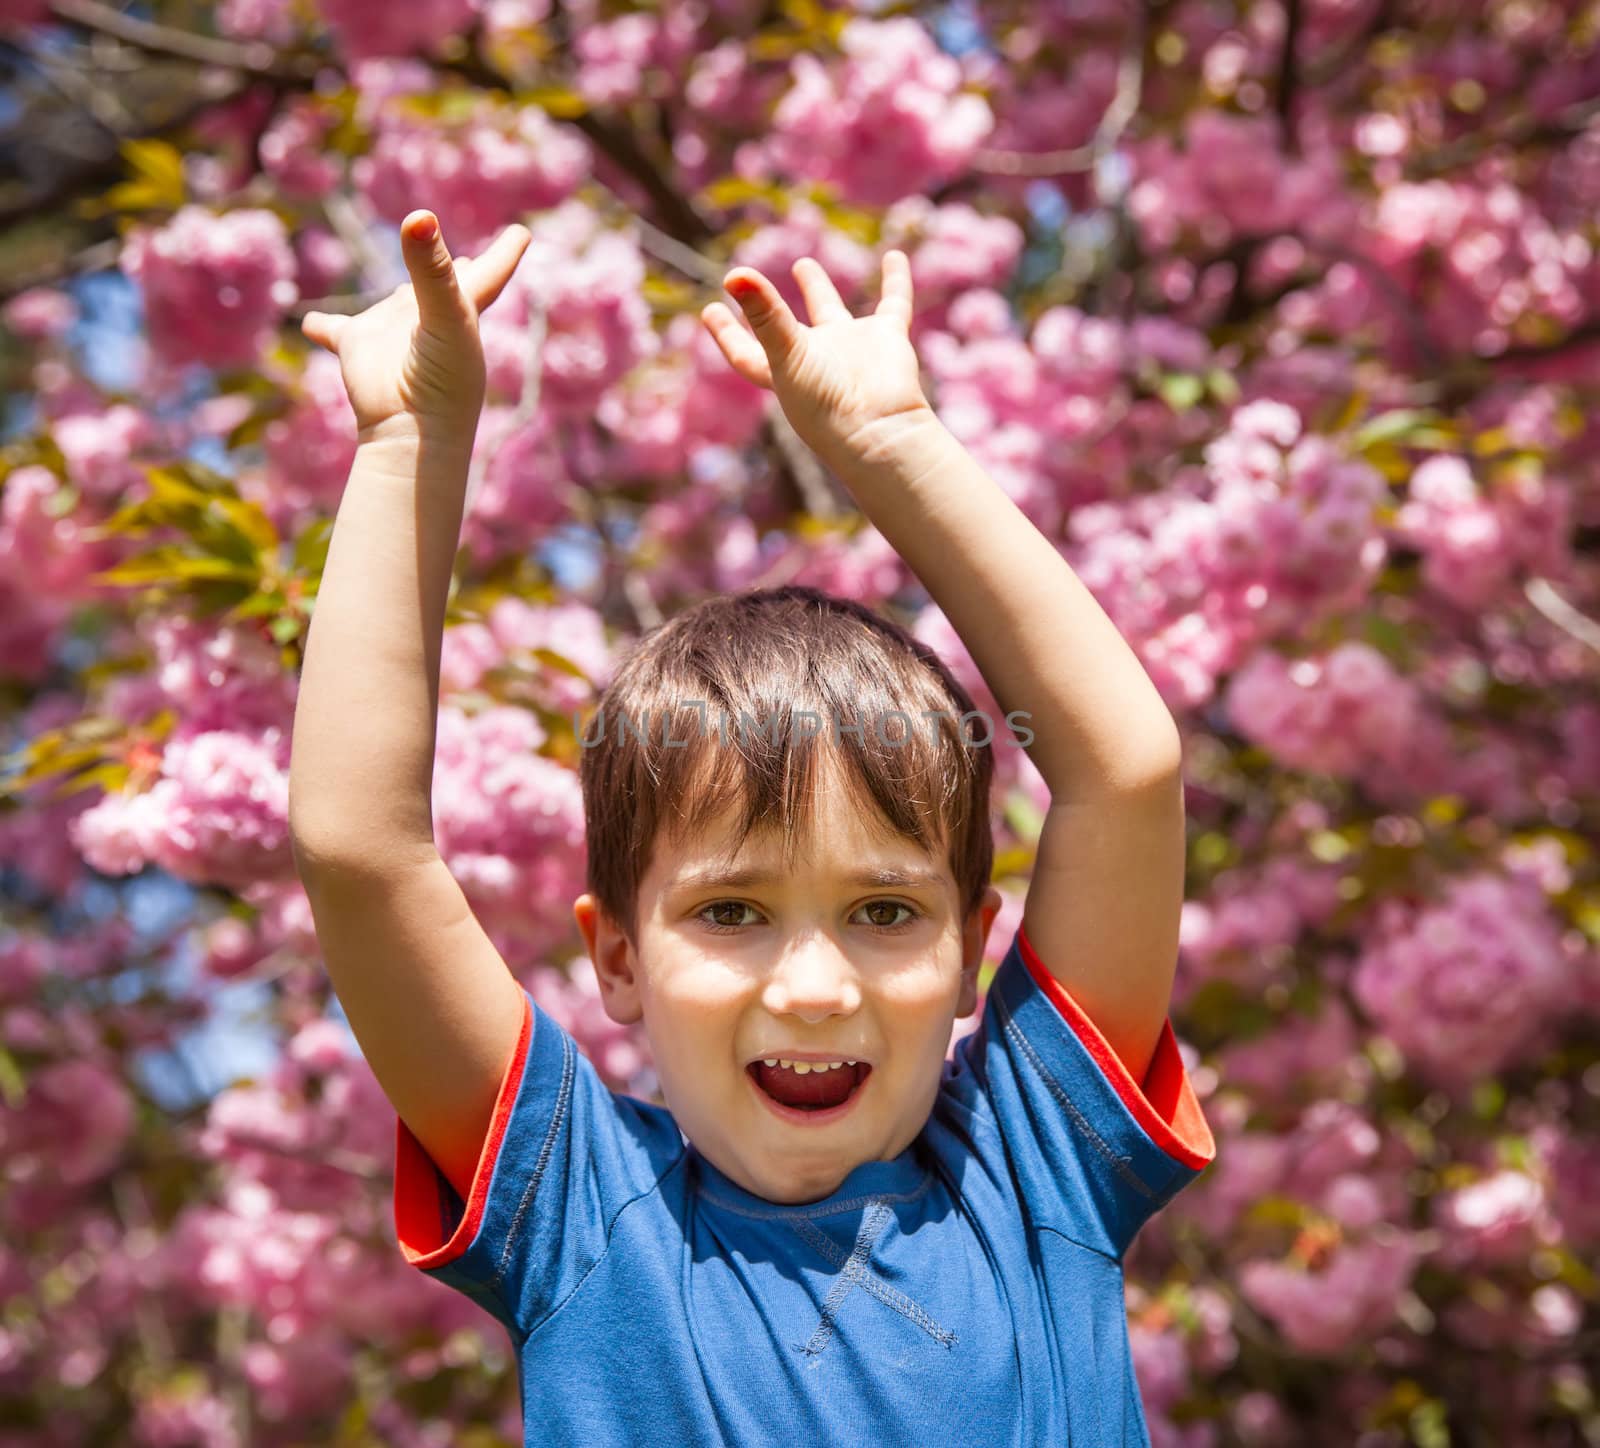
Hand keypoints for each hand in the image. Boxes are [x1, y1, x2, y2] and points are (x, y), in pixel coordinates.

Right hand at [300, 210, 530, 446]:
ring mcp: (394, 334)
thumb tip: (418, 217)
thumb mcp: (445, 318)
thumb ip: (432, 270)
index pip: (491, 271)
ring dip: (396, 301)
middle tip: (464, 259)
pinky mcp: (357, 347)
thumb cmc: (441, 379)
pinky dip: (321, 326)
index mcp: (463, 310)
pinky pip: (334, 330)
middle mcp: (430, 317)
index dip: (506, 251)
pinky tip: (309, 324)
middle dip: (451, 271)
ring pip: (393, 308)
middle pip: (443, 286)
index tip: (522, 233)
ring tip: (398, 290)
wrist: (410, 433)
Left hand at [700, 251, 934, 474]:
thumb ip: (763, 315)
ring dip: (818, 290)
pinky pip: (893, 304)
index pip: (748, 353)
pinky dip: (896, 281)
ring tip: (802, 265)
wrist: (882, 429)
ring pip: (833, 314)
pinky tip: (894, 256)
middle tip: (749, 280)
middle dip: (770, 307)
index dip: (728, 333)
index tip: (710, 309)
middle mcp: (815, 361)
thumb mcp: (787, 354)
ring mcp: (851, 351)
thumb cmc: (826, 403)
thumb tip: (732, 275)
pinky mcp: (887, 340)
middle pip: (786, 329)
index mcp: (785, 373)